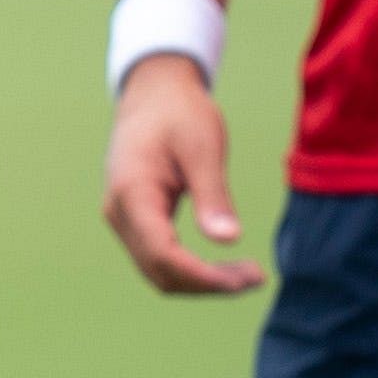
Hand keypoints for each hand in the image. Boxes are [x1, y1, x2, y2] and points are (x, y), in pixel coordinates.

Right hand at [104, 53, 266, 297]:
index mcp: (133, 192)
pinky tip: (224, 265)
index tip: (245, 280)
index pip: (163, 254)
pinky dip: (191, 269)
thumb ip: (213, 194)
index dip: (203, 276)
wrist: (153, 94)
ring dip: (200, 281)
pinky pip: (158, 258)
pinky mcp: (135, 221)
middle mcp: (120, 213)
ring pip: (157, 271)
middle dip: (207, 283)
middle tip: (257, 278)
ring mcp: (123, 219)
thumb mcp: (203, 146)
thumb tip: (230, 240)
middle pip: (159, 272)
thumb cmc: (180, 113)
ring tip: (247, 274)